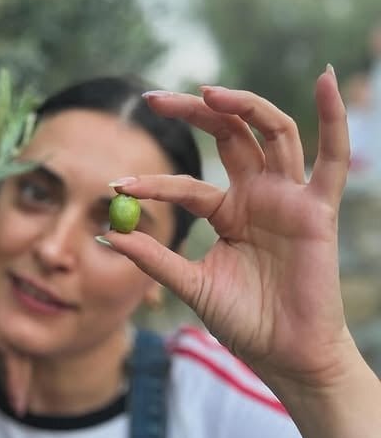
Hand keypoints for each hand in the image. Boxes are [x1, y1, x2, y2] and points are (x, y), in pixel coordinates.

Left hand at [106, 69, 353, 389]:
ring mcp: (288, 197)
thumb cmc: (244, 322)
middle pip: (227, 134)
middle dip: (192, 112)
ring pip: (270, 133)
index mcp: (228, 211)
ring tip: (206, 92)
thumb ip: (154, 257)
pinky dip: (331, 117)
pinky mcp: (318, 208)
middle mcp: (258, 194)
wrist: (286, 357)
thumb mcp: (191, 284)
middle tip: (153, 98)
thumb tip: (106, 232)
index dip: (152, 182)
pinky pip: (329, 157)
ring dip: (243, 105)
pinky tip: (324, 80)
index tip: (116, 185)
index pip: (186, 184)